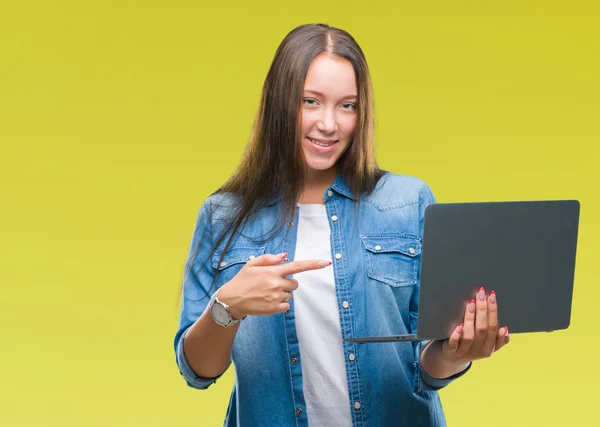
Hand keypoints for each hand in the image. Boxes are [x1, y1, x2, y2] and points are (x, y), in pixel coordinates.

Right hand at [217, 252, 331, 318]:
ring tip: (266, 293)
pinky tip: (268, 301)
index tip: (326, 262)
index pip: (296, 266)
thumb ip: (269, 259)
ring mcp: (276, 297)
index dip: (313, 264)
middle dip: (287, 283)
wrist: (231, 300)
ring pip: (290, 294)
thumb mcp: (252, 265)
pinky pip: (287, 305)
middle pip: (294, 283)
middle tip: (272, 284)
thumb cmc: (242, 281)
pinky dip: (281, 304)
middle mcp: (276, 284)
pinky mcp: (275, 308)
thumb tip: (285, 256)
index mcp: (272, 271)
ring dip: (282, 293)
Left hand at [439, 287, 509, 365]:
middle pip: (483, 329)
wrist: (451, 359)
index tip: (492, 295)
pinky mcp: (450, 352)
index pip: (494, 327)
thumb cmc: (470, 346)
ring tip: (470, 304)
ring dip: (471, 319)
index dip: (493, 311)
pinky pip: (454, 344)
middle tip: (480, 294)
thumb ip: (497, 339)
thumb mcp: (486, 345)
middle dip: (483, 310)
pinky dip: (457, 335)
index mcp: (489, 348)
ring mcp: (464, 352)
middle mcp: (478, 351)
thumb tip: (505, 329)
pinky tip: (459, 325)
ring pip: (469, 336)